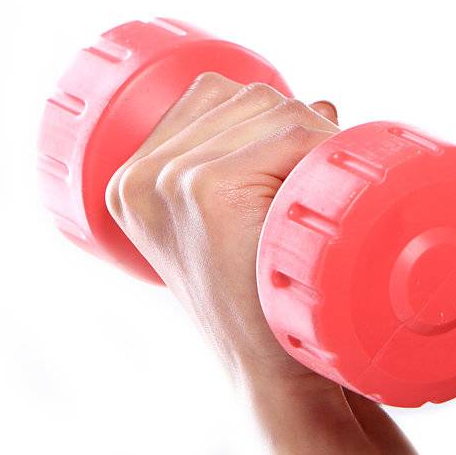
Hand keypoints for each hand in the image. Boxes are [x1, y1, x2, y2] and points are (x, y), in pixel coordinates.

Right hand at [105, 72, 417, 453]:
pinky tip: (321, 189)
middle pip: (250, 97)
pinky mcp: (206, 188)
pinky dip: (323, 150)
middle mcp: (141, 175)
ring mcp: (171, 179)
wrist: (271, 364)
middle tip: (315, 182)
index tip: (293, 160)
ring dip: (318, 139)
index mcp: (131, 179)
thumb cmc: (261, 289)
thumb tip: (319, 102)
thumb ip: (250, 155)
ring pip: (276, 110)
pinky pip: (291, 132)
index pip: (213, 92)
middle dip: (299, 126)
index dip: (269, 115)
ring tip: (317, 193)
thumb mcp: (232, 216)